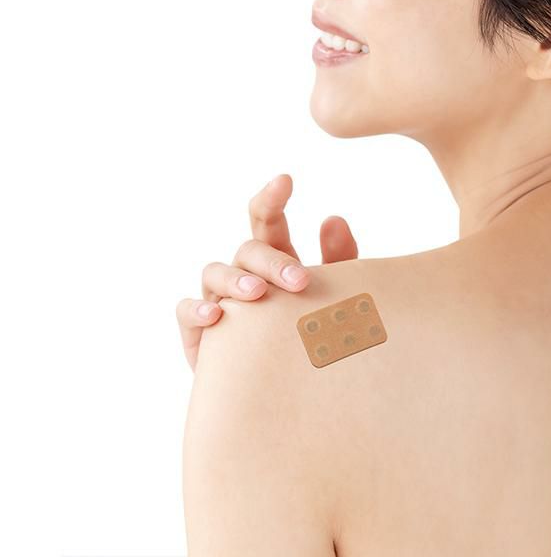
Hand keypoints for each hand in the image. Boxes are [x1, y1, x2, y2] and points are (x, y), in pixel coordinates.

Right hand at [175, 174, 358, 370]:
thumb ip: (337, 263)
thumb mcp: (332, 300)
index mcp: (274, 262)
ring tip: (257, 294)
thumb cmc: (309, 340)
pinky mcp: (200, 332)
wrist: (285, 395)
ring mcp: (219, 301)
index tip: (286, 180)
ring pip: (214, 272)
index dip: (272, 198)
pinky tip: (215, 316)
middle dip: (272, 260)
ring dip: (236, 280)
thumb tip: (334, 219)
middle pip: (248, 249)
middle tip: (300, 281)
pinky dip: (197, 310)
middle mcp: (244, 276)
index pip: (267, 222)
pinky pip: (187, 312)